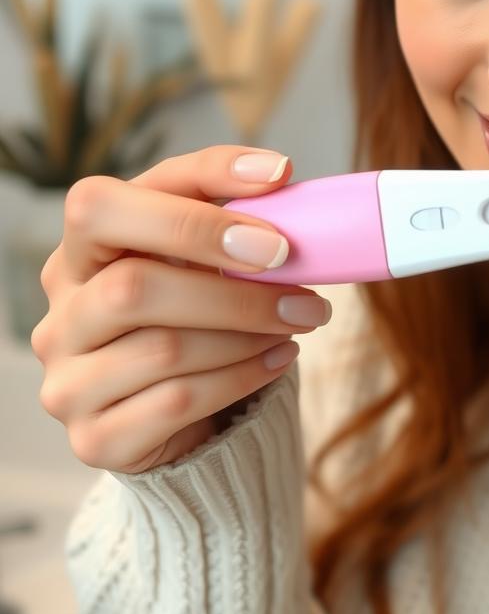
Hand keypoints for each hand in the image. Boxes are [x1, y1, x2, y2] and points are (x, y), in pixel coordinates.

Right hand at [31, 146, 331, 472]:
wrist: (188, 413)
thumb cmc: (200, 314)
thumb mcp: (207, 256)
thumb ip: (228, 215)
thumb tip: (276, 176)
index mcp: (79, 253)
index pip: (104, 205)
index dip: (186, 190)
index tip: (277, 181)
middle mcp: (61, 315)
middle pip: (133, 286)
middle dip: (234, 288)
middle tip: (302, 290)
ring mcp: (68, 382)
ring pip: (164, 349)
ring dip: (248, 334)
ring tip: (298, 322)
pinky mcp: (95, 438)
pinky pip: (177, 402)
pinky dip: (243, 377)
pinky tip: (279, 358)